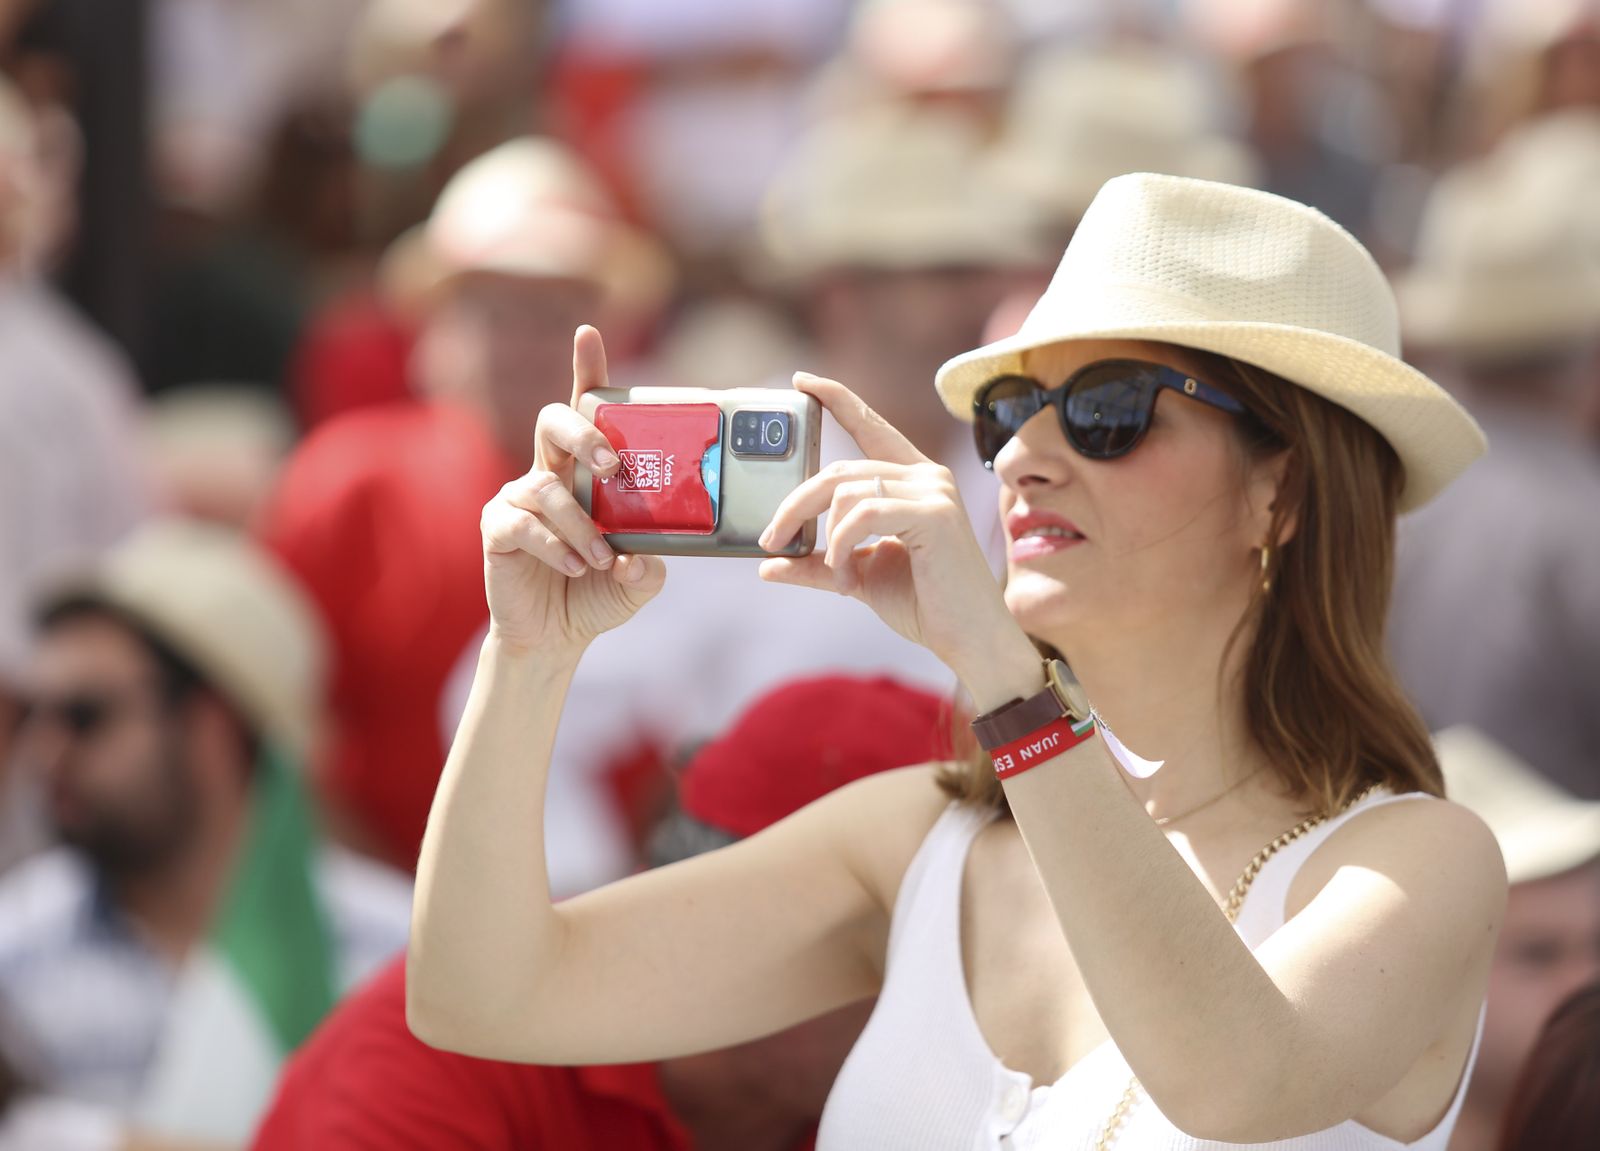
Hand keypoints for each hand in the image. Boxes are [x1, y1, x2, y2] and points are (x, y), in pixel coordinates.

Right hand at [480, 326, 664, 657]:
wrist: (555, 636)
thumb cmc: (598, 592)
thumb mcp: (639, 579)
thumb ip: (650, 565)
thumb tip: (645, 556)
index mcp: (583, 471)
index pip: (583, 410)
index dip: (584, 368)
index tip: (588, 334)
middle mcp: (547, 473)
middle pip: (552, 421)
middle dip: (583, 433)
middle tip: (611, 465)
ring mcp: (517, 498)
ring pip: (544, 486)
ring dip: (579, 522)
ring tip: (600, 558)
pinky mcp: (497, 527)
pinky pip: (520, 522)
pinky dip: (552, 544)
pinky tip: (573, 566)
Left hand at [759, 373, 1032, 680]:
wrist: (968, 639)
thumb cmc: (924, 605)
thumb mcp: (858, 577)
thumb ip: (818, 564)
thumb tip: (768, 564)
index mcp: (912, 480)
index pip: (870, 427)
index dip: (836, 400)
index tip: (802, 382)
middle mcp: (926, 475)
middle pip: (838, 470)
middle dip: (795, 504)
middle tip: (771, 539)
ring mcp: (933, 490)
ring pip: (846, 491)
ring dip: (826, 539)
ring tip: (837, 576)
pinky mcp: (935, 513)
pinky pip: (864, 514)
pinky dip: (842, 547)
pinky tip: (846, 578)